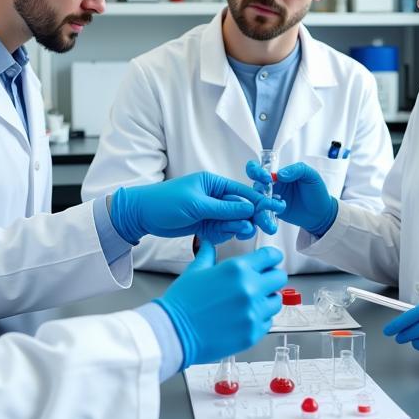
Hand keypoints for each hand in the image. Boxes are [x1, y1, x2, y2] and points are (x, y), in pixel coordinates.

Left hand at [110, 172, 283, 245]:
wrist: (142, 215)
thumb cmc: (165, 202)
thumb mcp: (197, 204)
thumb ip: (223, 208)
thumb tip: (248, 208)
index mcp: (213, 183)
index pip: (242, 192)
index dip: (260, 200)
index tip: (277, 208)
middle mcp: (214, 196)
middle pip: (241, 208)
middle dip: (253, 217)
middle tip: (266, 226)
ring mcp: (210, 211)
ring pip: (233, 221)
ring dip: (239, 227)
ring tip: (243, 232)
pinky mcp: (204, 224)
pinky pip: (222, 230)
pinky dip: (226, 233)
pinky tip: (226, 235)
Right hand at [155, 242, 287, 366]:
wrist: (174, 332)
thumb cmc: (182, 303)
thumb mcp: (195, 271)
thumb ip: (208, 255)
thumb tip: (209, 243)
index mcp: (237, 269)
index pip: (271, 256)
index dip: (271, 257)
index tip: (270, 261)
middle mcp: (250, 289)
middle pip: (279, 277)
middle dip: (271, 278)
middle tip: (261, 283)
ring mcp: (253, 312)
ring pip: (276, 301)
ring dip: (267, 299)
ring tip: (250, 302)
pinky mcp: (253, 333)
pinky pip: (268, 322)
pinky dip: (260, 319)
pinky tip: (244, 317)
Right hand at [245, 160, 337, 237]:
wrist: (321, 213)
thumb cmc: (316, 192)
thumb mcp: (310, 175)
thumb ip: (296, 170)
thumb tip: (280, 174)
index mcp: (277, 175)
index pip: (259, 168)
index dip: (256, 171)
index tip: (267, 178)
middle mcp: (270, 187)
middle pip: (254, 186)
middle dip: (255, 191)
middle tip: (266, 196)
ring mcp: (269, 201)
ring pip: (256, 203)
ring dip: (260, 207)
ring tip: (276, 210)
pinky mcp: (271, 214)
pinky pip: (262, 215)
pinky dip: (262, 218)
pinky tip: (271, 221)